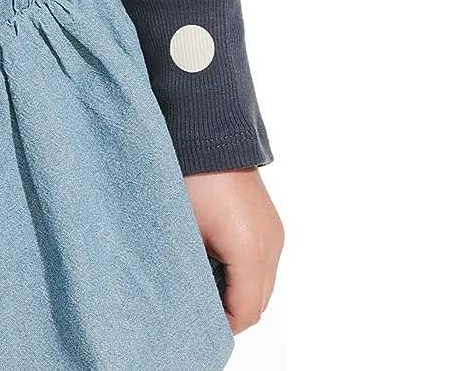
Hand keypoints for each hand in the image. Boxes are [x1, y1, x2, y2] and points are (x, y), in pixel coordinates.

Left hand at [183, 167, 283, 333]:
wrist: (208, 130)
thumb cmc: (189, 175)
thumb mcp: (184, 228)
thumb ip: (192, 268)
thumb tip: (187, 295)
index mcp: (250, 251)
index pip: (245, 312)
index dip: (222, 325)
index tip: (196, 328)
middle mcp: (271, 246)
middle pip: (257, 302)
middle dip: (230, 311)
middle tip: (196, 311)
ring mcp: (274, 234)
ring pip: (261, 284)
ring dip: (236, 290)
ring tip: (201, 286)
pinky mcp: (269, 223)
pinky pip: (262, 262)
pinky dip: (243, 271)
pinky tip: (213, 263)